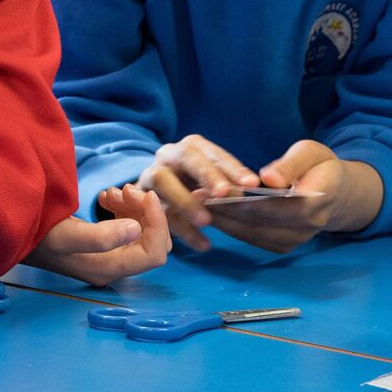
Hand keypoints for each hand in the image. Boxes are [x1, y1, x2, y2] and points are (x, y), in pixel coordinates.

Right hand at [21, 185, 170, 286]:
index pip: (154, 253)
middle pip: (152, 242)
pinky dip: (125, 209)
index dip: (157, 223)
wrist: (11, 233)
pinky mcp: (101, 246)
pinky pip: (128, 228)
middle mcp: (113, 267)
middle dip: (146, 213)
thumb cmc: (35, 234)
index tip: (145, 194)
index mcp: (108, 268)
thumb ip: (100, 237)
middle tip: (124, 189)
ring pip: (142, 233)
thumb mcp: (64, 235)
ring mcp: (108, 257)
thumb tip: (138, 229)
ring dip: (134, 208)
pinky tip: (106, 198)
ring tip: (110, 192)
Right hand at [136, 133, 260, 251]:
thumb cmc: (194, 189)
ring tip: (207, 222)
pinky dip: (181, 229)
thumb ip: (228, 186)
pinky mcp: (140, 197)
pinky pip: (158, 211)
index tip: (251, 184)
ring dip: (185, 200)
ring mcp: (151, 174)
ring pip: (163, 180)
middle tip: (225, 194)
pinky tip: (203, 244)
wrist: (155, 197)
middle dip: (206, 175)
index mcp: (191, 147)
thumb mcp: (212, 184)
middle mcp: (168, 155)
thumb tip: (247, 194)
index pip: (213, 153)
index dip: (232, 167)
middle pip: (185, 156)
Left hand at [203, 140, 383, 253]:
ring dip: (224, 221)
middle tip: (194, 195)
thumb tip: (268, 179)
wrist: (339, 194)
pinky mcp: (285, 245)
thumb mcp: (312, 153)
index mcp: (317, 199)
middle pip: (260, 222)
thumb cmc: (321, 166)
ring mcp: (297, 240)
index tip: (213, 188)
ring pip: (253, 234)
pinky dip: (232, 229)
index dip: (243, 199)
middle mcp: (308, 226)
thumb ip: (290, 164)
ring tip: (197, 204)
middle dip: (225, 210)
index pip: (276, 204)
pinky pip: (255, 240)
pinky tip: (213, 214)